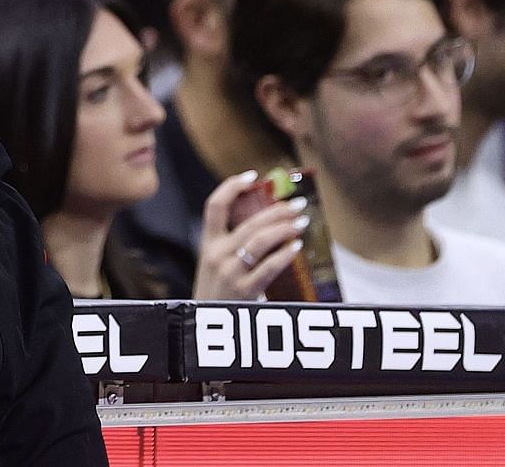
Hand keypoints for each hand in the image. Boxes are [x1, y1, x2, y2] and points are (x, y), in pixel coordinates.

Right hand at [191, 171, 309, 300]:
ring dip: (284, 228)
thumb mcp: (215, 265)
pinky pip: (268, 267)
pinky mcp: (244, 292)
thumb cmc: (217, 294)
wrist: (203, 329)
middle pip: (248, 222)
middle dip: (277, 210)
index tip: (253, 175)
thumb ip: (234, 246)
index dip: (233, 186)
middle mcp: (217, 254)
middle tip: (298, 204)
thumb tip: (270, 223)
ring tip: (301, 222)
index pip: (214, 205)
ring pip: (260, 240)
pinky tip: (297, 247)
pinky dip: (285, 254)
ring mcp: (230, 273)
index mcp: (208, 244)